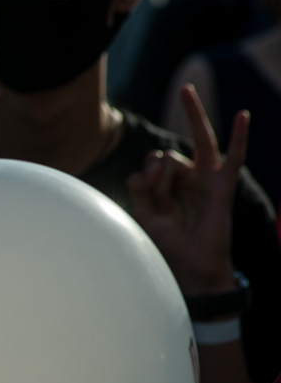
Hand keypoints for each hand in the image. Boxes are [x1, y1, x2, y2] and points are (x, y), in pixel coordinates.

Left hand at [126, 84, 247, 294]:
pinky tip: (243, 115)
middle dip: (156, 160)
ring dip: (166, 177)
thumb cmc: (168, 244)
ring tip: (167, 199)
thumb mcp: (143, 214)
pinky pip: (233, 157)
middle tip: (152, 173)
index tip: (146, 203)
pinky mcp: (222, 186)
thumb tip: (151, 161)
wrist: (192, 267)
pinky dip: (239, 136)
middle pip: (166, 155)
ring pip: (179, 159)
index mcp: (167, 185)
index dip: (143, 180)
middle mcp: (186, 179)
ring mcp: (205, 180)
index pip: (149, 166)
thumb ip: (140, 187)